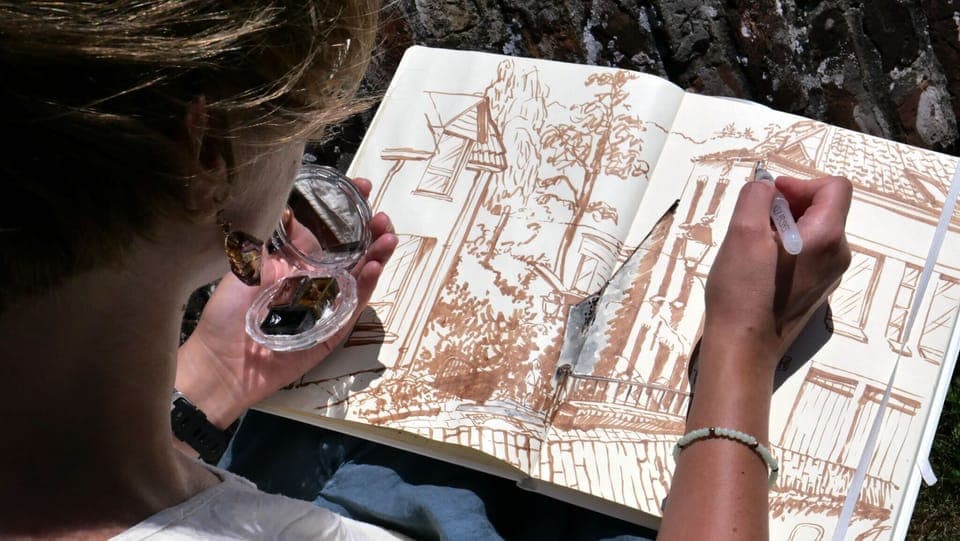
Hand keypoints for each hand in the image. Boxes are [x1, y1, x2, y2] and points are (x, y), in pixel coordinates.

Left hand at [176, 178, 397, 428]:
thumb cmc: (228, 314)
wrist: (224, 363)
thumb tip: (291, 208)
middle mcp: (316, 280)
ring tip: (388, 235)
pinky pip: (356, 304)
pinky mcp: (335, 328)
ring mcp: (328, 303)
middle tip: (381, 214)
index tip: (362, 186)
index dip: (347, 209)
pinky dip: (367, 285)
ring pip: (361, 274)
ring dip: (377, 253)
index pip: (328, 230)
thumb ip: (270, 240)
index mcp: (296, 262)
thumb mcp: (245, 267)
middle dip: (371, 230)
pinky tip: (373, 266)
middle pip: (353, 250)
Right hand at [703, 176, 852, 372]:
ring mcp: (828, 276)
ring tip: (753, 245)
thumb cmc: (743, 291)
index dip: (800, 183)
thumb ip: (756, 197)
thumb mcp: (742, 233)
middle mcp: (837, 255)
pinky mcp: (815, 290)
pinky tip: (759, 266)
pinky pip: (807, 255)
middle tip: (754, 221)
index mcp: (828, 237)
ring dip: (783, 227)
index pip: (834, 187)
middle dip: (788, 205)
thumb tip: (766, 189)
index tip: (770, 197)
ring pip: (813, 232)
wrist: (743, 345)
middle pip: (823, 209)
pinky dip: (785, 248)